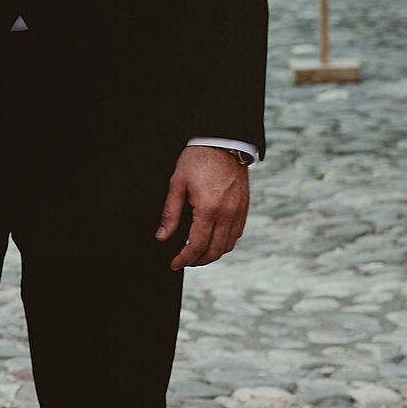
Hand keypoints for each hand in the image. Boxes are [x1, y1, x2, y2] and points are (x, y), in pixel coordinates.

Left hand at [158, 146, 249, 269]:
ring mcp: (238, 213)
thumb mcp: (177, 183)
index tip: (174, 263)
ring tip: (196, 254)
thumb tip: (162, 237)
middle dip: (197, 261)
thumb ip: (170, 213)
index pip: (197, 246)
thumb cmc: (197, 160)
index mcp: (208, 209)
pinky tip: (212, 240)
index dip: (184, 259)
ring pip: (227, 246)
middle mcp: (227, 214)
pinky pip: (236, 235)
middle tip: (183, 261)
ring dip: (212, 255)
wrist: (222, 144)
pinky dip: (224, 244)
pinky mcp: (244, 209)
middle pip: (214, 251)